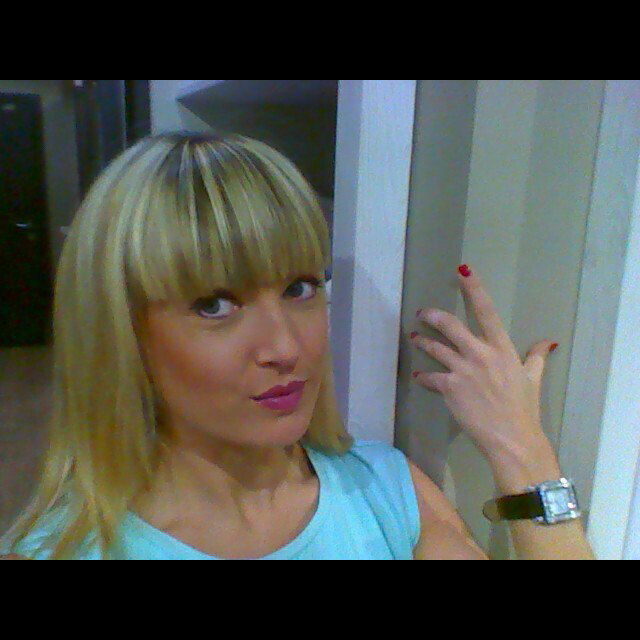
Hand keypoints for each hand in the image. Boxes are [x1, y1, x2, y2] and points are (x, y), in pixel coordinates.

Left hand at [411, 264, 556, 461]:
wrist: (512, 439)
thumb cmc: (524, 409)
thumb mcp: (533, 379)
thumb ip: (536, 357)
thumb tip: (548, 341)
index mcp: (502, 349)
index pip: (487, 311)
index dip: (474, 289)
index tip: (462, 270)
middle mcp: (481, 354)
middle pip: (451, 325)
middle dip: (433, 316)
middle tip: (423, 313)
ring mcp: (463, 370)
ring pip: (435, 348)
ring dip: (422, 342)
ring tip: (414, 339)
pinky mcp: (450, 388)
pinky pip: (430, 377)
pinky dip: (422, 376)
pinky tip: (418, 377)